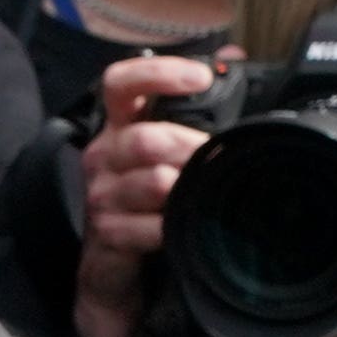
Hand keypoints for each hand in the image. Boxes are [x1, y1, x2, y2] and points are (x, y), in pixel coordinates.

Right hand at [73, 53, 222, 336]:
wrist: (118, 279)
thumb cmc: (150, 210)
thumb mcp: (172, 155)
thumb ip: (199, 108)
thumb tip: (235, 57)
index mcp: (120, 129)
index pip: (122, 83)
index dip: (158, 73)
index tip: (201, 78)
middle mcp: (103, 157)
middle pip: (145, 138)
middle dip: (191, 148)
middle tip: (217, 161)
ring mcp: (100, 198)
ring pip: (152, 182)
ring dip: (186, 190)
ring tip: (204, 196)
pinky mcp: (105, 237)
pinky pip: (144, 227)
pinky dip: (169, 229)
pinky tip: (181, 230)